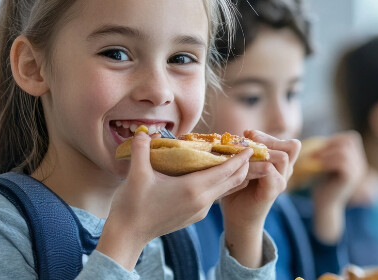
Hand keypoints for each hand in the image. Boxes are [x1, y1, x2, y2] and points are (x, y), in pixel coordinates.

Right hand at [98, 131, 252, 269]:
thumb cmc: (132, 205)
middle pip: (232, 181)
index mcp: (192, 189)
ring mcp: (199, 211)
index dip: (239, 158)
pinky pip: (214, 197)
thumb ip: (142, 148)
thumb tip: (143, 130)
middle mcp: (201, 201)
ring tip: (237, 161)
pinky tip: (215, 175)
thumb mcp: (136, 174)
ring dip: (233, 176)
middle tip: (248, 150)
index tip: (249, 147)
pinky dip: (221, 184)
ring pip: (224, 190)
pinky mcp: (194, 216)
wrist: (128, 235)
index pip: (225, 171)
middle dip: (243, 166)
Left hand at [219, 130, 300, 267]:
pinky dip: (256, 165)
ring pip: (283, 157)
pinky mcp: (273, 191)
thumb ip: (246, 151)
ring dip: (263, 151)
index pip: (288, 143)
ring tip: (246, 154)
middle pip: (292, 146)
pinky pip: (270, 172)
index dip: (269, 136)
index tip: (248, 133)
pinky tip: (243, 167)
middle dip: (269, 139)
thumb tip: (239, 134)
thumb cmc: (238, 189)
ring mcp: (281, 182)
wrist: (238, 217)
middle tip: (250, 139)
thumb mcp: (243, 166)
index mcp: (281, 165)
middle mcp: (285, 172)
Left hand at [311, 131, 366, 243]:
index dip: (334, 139)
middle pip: (349, 141)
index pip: (351, 138)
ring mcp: (358, 171)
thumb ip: (330, 152)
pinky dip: (327, 161)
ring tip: (313, 160)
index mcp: (356, 160)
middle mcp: (360, 164)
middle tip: (313, 153)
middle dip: (329, 144)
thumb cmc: (322, 185)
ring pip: (344, 151)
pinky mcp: (351, 178)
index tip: (319, 148)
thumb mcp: (327, 164)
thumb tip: (323, 139)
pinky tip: (316, 166)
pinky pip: (341, 162)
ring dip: (326, 153)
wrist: (324, 206)